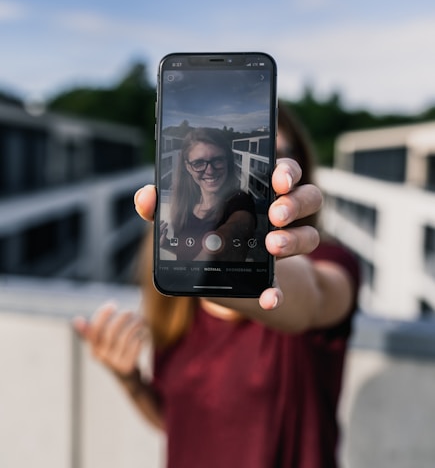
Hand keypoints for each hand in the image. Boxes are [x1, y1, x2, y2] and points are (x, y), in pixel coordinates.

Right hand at [73, 302, 146, 377]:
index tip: (112, 304)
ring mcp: (114, 363)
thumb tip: (76, 320)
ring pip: (126, 336)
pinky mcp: (127, 366)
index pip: (94, 330)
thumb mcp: (102, 345)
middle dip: (122, 317)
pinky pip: (136, 344)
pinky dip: (141, 336)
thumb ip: (91, 332)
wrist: (128, 378)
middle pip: (111, 331)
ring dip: (135, 325)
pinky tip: (144, 334)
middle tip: (131, 312)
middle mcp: (101, 357)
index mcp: (94, 350)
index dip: (102, 315)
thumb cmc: (115, 354)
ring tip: (140, 321)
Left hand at [134, 158, 322, 310]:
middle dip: (294, 202)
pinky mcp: (278, 279)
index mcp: (260, 194)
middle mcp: (280, 216)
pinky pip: (287, 285)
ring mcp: (285, 245)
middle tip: (275, 213)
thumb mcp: (185, 223)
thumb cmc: (206, 240)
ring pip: (312, 235)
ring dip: (295, 239)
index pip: (286, 172)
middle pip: (309, 197)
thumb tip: (146, 196)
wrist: (225, 281)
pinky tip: (268, 298)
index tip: (278, 177)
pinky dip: (278, 292)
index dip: (288, 170)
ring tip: (271, 246)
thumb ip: (163, 209)